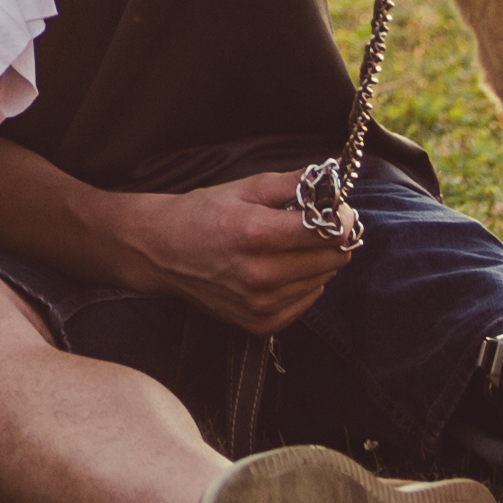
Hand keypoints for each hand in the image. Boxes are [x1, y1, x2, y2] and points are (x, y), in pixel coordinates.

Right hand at [116, 173, 353, 335]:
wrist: (161, 252)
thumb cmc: (202, 214)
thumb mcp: (245, 188)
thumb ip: (292, 183)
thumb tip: (332, 178)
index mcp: (257, 234)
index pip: (328, 232)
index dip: (340, 218)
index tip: (335, 210)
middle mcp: (261, 275)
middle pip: (333, 259)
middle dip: (331, 239)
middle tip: (314, 227)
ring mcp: (260, 304)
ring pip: (322, 281)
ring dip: (315, 262)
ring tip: (288, 248)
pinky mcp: (260, 324)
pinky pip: (306, 302)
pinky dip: (302, 285)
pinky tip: (280, 270)